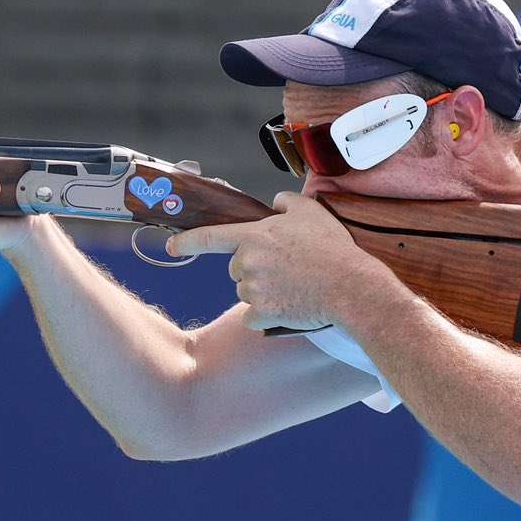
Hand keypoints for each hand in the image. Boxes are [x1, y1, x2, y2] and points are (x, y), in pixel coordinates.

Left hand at [168, 192, 387, 330]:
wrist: (350, 287)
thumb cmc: (332, 248)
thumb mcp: (311, 211)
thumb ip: (286, 202)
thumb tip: (275, 204)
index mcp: (253, 237)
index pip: (209, 237)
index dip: (186, 242)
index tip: (170, 246)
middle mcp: (247, 263)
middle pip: (236, 270)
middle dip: (255, 270)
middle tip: (287, 269)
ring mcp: (253, 291)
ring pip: (247, 294)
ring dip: (264, 293)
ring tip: (294, 287)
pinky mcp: (263, 314)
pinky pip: (255, 318)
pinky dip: (268, 316)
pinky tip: (290, 306)